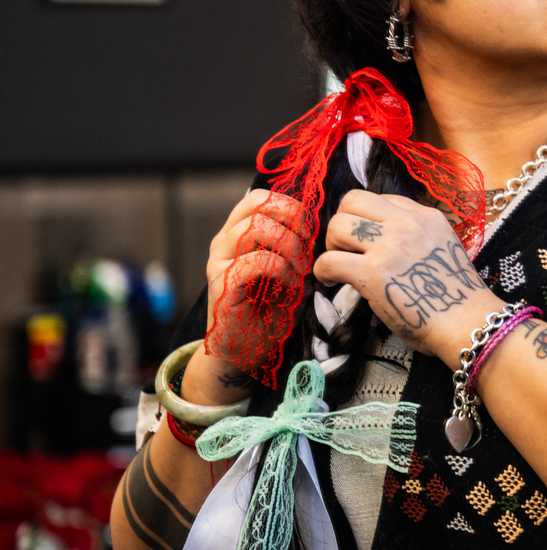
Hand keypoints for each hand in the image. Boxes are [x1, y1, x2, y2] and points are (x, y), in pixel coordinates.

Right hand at [187, 188, 314, 397]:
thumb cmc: (270, 310)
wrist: (243, 351)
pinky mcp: (222, 285)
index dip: (290, 206)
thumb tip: (323, 227)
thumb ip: (296, 246)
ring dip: (289, 247)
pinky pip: (257, 261)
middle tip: (308, 248)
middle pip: (258, 206)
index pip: (259, 198)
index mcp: (237, 234)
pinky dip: (281, 270)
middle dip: (293, 223)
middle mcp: (223, 243)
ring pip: (256, 228)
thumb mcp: (289, 270)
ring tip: (300, 270)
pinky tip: (289, 286)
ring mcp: (219, 262)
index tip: (309, 230)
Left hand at [313, 191, 502, 360]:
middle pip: (352, 200)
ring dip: (331, 246)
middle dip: (342, 223)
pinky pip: (329, 261)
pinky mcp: (373, 274)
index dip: (366, 218)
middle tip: (345, 249)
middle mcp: (407, 223)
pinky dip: (323, 272)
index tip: (366, 240)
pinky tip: (332, 283)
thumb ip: (417, 237)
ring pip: (337, 225)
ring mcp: (389, 246)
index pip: (382, 199)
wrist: (467, 323)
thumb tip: (384, 243)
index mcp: (427, 216)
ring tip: (338, 265)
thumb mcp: (444, 249)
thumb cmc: (458, 297)